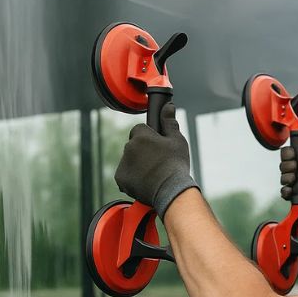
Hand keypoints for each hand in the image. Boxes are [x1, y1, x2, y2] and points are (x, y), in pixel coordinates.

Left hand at [115, 101, 197, 218]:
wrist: (171, 190)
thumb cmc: (176, 164)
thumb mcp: (177, 140)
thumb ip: (169, 121)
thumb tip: (168, 105)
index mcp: (141, 135)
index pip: (139, 130)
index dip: (149, 138)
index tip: (157, 147)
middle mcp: (128, 147)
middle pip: (133, 145)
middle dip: (142, 151)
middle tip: (157, 162)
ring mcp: (123, 163)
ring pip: (129, 159)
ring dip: (137, 164)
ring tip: (153, 173)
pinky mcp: (120, 178)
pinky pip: (125, 174)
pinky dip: (132, 177)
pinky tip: (146, 181)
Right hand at [279, 123, 297, 225]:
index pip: (288, 150)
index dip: (288, 153)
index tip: (294, 155)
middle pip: (282, 162)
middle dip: (286, 166)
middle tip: (296, 169)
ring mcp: (295, 180)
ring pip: (281, 176)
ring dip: (286, 178)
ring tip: (295, 181)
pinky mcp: (293, 192)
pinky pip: (283, 190)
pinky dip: (286, 191)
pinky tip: (292, 191)